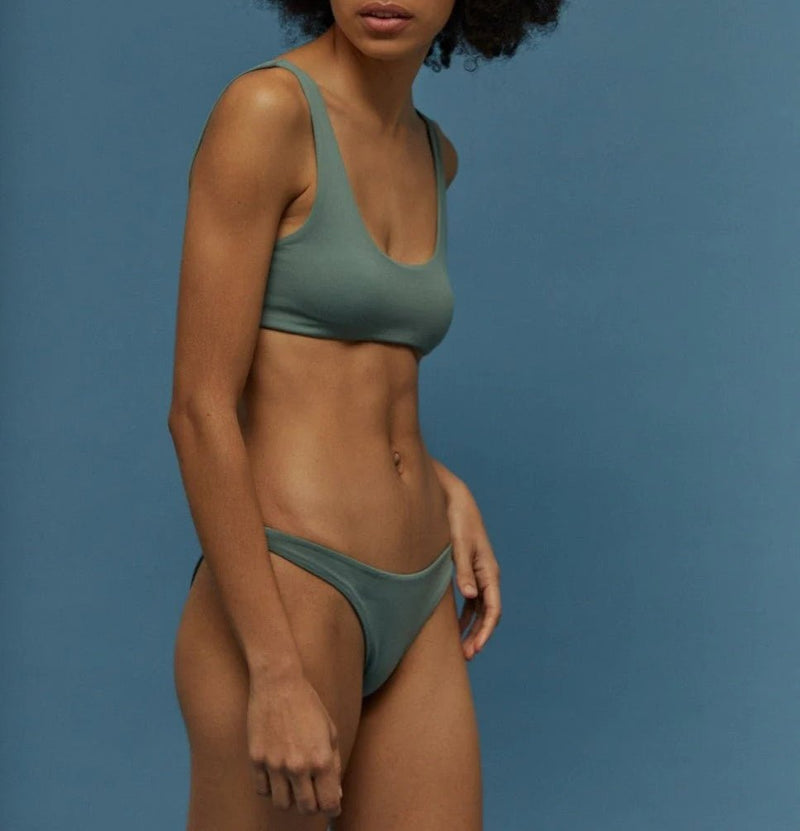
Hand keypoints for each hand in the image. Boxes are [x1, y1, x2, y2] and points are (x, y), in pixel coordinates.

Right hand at [246, 672, 342, 817]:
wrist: (279, 683)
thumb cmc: (308, 705)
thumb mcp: (330, 731)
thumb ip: (333, 765)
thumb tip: (335, 795)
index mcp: (321, 759)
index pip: (328, 804)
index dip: (332, 808)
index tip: (331, 805)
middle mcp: (298, 766)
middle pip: (306, 808)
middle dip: (313, 805)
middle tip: (313, 794)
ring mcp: (275, 764)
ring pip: (282, 804)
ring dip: (290, 799)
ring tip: (294, 785)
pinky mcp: (256, 759)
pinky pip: (263, 790)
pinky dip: (271, 788)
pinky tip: (277, 775)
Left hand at [445, 481, 502, 659]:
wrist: (453, 500)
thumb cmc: (457, 521)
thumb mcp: (460, 545)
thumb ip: (463, 570)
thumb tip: (469, 596)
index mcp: (489, 571)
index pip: (493, 610)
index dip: (485, 632)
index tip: (474, 649)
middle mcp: (487, 575)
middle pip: (488, 614)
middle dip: (479, 636)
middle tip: (466, 657)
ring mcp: (478, 574)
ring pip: (480, 609)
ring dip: (472, 629)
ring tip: (461, 650)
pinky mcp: (468, 571)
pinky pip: (470, 600)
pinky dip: (465, 616)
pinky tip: (454, 628)